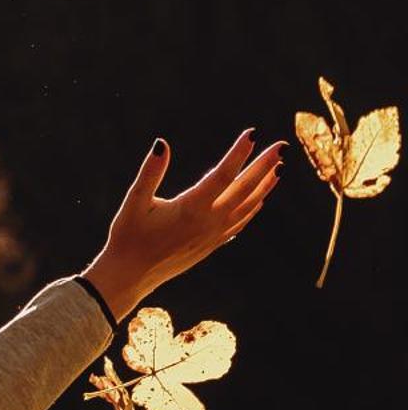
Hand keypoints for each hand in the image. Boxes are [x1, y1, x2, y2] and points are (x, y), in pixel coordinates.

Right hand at [81, 129, 282, 318]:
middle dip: (264, 166)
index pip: (222, 175)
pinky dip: (253, 208)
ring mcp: (213, 235)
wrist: (129, 275)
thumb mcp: (134, 202)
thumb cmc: (127, 237)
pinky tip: (260, 200)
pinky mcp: (211, 245)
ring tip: (279, 168)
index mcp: (190, 208)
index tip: (253, 133)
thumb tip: (161, 144)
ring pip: (248, 207)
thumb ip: (149, 173)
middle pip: (244, 189)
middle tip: (281, 146)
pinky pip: (240, 223)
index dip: (239, 153)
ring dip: (265, 186)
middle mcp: (208, 222)